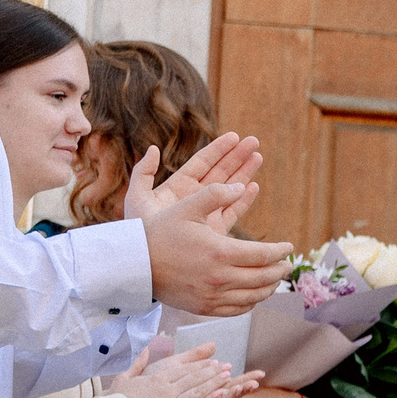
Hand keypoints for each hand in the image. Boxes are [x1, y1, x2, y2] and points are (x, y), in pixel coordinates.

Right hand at [109, 342, 249, 397]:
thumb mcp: (124, 379)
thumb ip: (137, 363)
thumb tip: (144, 349)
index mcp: (157, 379)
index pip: (183, 369)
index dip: (200, 365)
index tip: (212, 361)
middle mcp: (168, 390)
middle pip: (194, 378)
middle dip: (212, 371)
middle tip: (226, 366)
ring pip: (198, 392)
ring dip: (214, 384)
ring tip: (227, 377)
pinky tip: (220, 396)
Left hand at [125, 134, 262, 227]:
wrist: (147, 261)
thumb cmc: (139, 231)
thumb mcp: (137, 198)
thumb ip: (143, 173)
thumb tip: (153, 149)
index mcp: (178, 187)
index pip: (202, 163)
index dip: (218, 149)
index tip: (234, 137)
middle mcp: (194, 199)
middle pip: (220, 172)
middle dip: (237, 157)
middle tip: (254, 141)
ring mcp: (205, 215)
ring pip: (229, 189)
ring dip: (244, 173)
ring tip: (258, 156)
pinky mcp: (213, 232)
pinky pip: (232, 212)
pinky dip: (244, 200)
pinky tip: (254, 187)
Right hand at [142, 182, 289, 315]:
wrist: (134, 265)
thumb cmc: (160, 232)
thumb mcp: (186, 206)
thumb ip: (216, 193)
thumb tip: (242, 186)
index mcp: (220, 252)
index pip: (263, 256)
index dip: (280, 252)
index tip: (289, 247)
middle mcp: (219, 278)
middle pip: (263, 278)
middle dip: (280, 270)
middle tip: (288, 264)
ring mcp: (211, 297)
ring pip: (253, 297)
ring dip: (269, 288)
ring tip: (275, 278)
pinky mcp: (203, 308)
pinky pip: (236, 310)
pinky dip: (251, 303)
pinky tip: (254, 294)